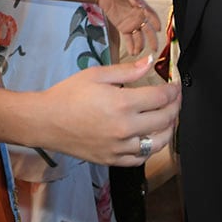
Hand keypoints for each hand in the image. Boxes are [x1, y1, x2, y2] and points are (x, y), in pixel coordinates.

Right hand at [36, 59, 180, 166]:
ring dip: (168, 129)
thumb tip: (150, 62)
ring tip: (168, 119)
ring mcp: (120, 147)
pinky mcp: (113, 159)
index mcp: (122, 103)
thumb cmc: (68, 94)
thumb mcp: (97, 74)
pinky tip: (150, 138)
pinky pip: (141, 158)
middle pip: (164, 119)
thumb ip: (127, 70)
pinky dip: (150, 148)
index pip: (160, 97)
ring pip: (158, 142)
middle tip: (175, 99)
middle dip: (175, 107)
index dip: (173, 90)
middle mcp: (125, 128)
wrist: (46, 121)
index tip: (175, 86)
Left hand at [96, 0, 160, 55]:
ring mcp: (131, 23)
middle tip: (154, 48)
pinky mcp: (123, 28)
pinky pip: (128, 38)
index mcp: (142, 7)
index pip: (152, 16)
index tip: (158, 29)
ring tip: (138, 52)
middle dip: (152, 40)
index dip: (156, 22)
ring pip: (139, 36)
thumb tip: (140, 5)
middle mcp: (139, 17)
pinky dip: (131, 45)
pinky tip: (132, 51)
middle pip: (148, 30)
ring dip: (140, 45)